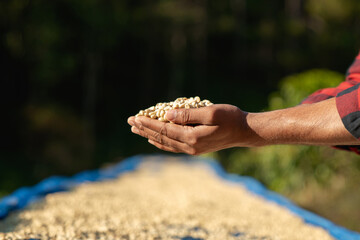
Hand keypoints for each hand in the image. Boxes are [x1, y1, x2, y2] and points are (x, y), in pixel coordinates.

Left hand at [127, 104, 255, 154]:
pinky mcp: (196, 148)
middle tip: (130, 122)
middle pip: (161, 138)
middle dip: (145, 129)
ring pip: (165, 144)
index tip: (135, 117)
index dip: (148, 123)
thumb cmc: (230, 118)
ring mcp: (193, 149)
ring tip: (137, 130)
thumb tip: (166, 115)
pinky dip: (161, 142)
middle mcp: (190, 147)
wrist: (244, 131)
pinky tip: (155, 140)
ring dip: (150, 136)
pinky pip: (173, 147)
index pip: (164, 130)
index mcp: (192, 137)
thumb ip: (188, 115)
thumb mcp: (210, 112)